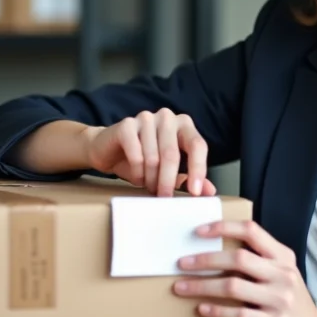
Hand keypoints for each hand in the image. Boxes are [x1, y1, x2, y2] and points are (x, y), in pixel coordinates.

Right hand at [80, 108, 216, 196]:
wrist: (106, 150)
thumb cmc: (141, 160)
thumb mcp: (168, 171)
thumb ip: (188, 177)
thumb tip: (209, 191)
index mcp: (183, 124)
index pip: (198, 145)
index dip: (198, 169)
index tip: (196, 193)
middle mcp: (167, 117)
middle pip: (172, 154)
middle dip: (168, 181)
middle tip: (165, 199)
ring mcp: (146, 118)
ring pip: (153, 157)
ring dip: (151, 179)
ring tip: (149, 187)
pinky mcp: (126, 124)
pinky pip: (135, 154)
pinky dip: (137, 172)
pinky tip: (137, 178)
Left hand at [172, 219, 316, 316]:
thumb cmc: (294, 306)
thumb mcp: (284, 277)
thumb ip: (261, 263)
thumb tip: (217, 254)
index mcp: (283, 258)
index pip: (251, 231)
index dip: (224, 227)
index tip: (199, 231)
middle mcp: (283, 275)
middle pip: (238, 258)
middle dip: (205, 259)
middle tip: (181, 263)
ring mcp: (280, 300)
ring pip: (233, 286)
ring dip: (202, 286)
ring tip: (181, 287)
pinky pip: (239, 315)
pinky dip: (216, 311)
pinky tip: (202, 309)